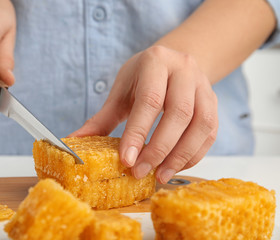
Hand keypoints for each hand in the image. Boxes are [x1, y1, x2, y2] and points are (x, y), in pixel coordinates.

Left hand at [71, 46, 217, 182]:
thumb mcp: (122, 90)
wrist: (173, 62)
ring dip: (180, 156)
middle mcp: (185, 70)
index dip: (138, 133)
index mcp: (156, 61)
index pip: (149, 100)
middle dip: (159, 148)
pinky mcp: (214, 103)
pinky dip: (193, 154)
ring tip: (159, 175)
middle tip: (141, 171)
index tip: (127, 160)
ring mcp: (204, 86)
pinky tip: (175, 167)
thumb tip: (76, 141)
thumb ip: (102, 117)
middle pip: (179, 113)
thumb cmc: (144, 77)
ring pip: (201, 125)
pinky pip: (210, 133)